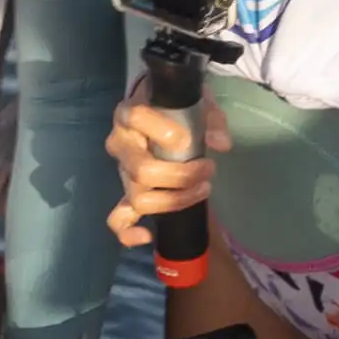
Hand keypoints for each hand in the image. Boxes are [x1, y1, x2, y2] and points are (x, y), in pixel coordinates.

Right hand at [102, 93, 212, 246]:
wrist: (163, 115)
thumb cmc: (179, 108)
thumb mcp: (200, 103)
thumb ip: (212, 120)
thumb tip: (220, 144)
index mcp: (130, 114)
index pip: (137, 119)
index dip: (163, 132)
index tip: (187, 139)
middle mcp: (121, 144)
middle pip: (142, 171)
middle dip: (181, 176)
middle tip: (208, 169)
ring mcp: (122, 172)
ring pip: (138, 198)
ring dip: (174, 200)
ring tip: (202, 190)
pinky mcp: (126, 194)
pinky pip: (118, 220)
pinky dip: (129, 232)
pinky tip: (149, 234)